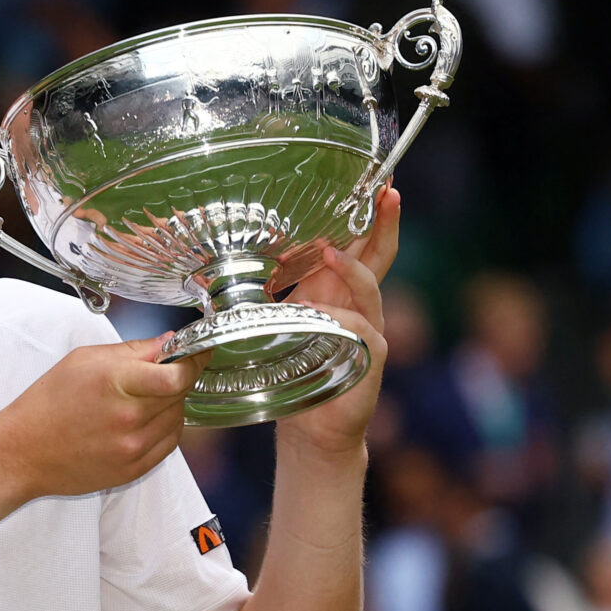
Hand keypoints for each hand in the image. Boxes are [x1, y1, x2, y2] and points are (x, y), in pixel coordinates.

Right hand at [0, 336, 197, 500]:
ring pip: (178, 417)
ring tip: (141, 400)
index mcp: (115, 381)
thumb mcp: (83, 360)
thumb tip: (169, 343)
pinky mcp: (133, 468)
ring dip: (169, 404)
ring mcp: (133, 446)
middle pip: (180, 393)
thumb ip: (132, 350)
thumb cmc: (47, 403)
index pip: (178, 373)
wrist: (22, 453)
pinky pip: (169, 443)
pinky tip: (141, 421)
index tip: (199, 352)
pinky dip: (164, 428)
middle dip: (177, 379)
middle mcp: (128, 416)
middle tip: (161, 373)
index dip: (194, 361)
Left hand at [278, 186, 398, 457]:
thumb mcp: (276, 323)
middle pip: (380, 254)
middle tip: (388, 193)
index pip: (358, 244)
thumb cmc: (292, 372)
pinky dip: (338, 316)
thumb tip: (222, 268)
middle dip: (384, 224)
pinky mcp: (370, 355)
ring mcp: (369, 327)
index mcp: (336, 289)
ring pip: (370, 286)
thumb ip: (267, 296)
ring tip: (331, 252)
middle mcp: (358, 303)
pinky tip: (319, 312)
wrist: (310, 427)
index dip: (367, 216)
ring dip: (351, 268)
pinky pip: (359, 327)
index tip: (373, 184)